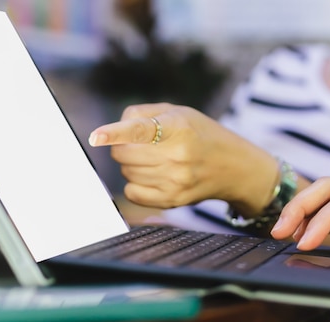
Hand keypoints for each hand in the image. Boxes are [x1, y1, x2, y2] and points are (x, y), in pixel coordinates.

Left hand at [88, 103, 277, 213]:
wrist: (233, 167)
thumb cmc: (200, 134)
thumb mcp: (178, 112)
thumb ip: (142, 115)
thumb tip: (111, 132)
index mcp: (179, 128)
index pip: (139, 131)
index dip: (114, 133)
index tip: (96, 137)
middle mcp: (178, 156)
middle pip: (124, 154)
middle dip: (123, 147)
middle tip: (142, 144)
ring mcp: (175, 181)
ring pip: (126, 173)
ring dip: (131, 165)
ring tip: (154, 159)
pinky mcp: (173, 200)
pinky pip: (132, 193)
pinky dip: (134, 184)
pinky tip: (152, 176)